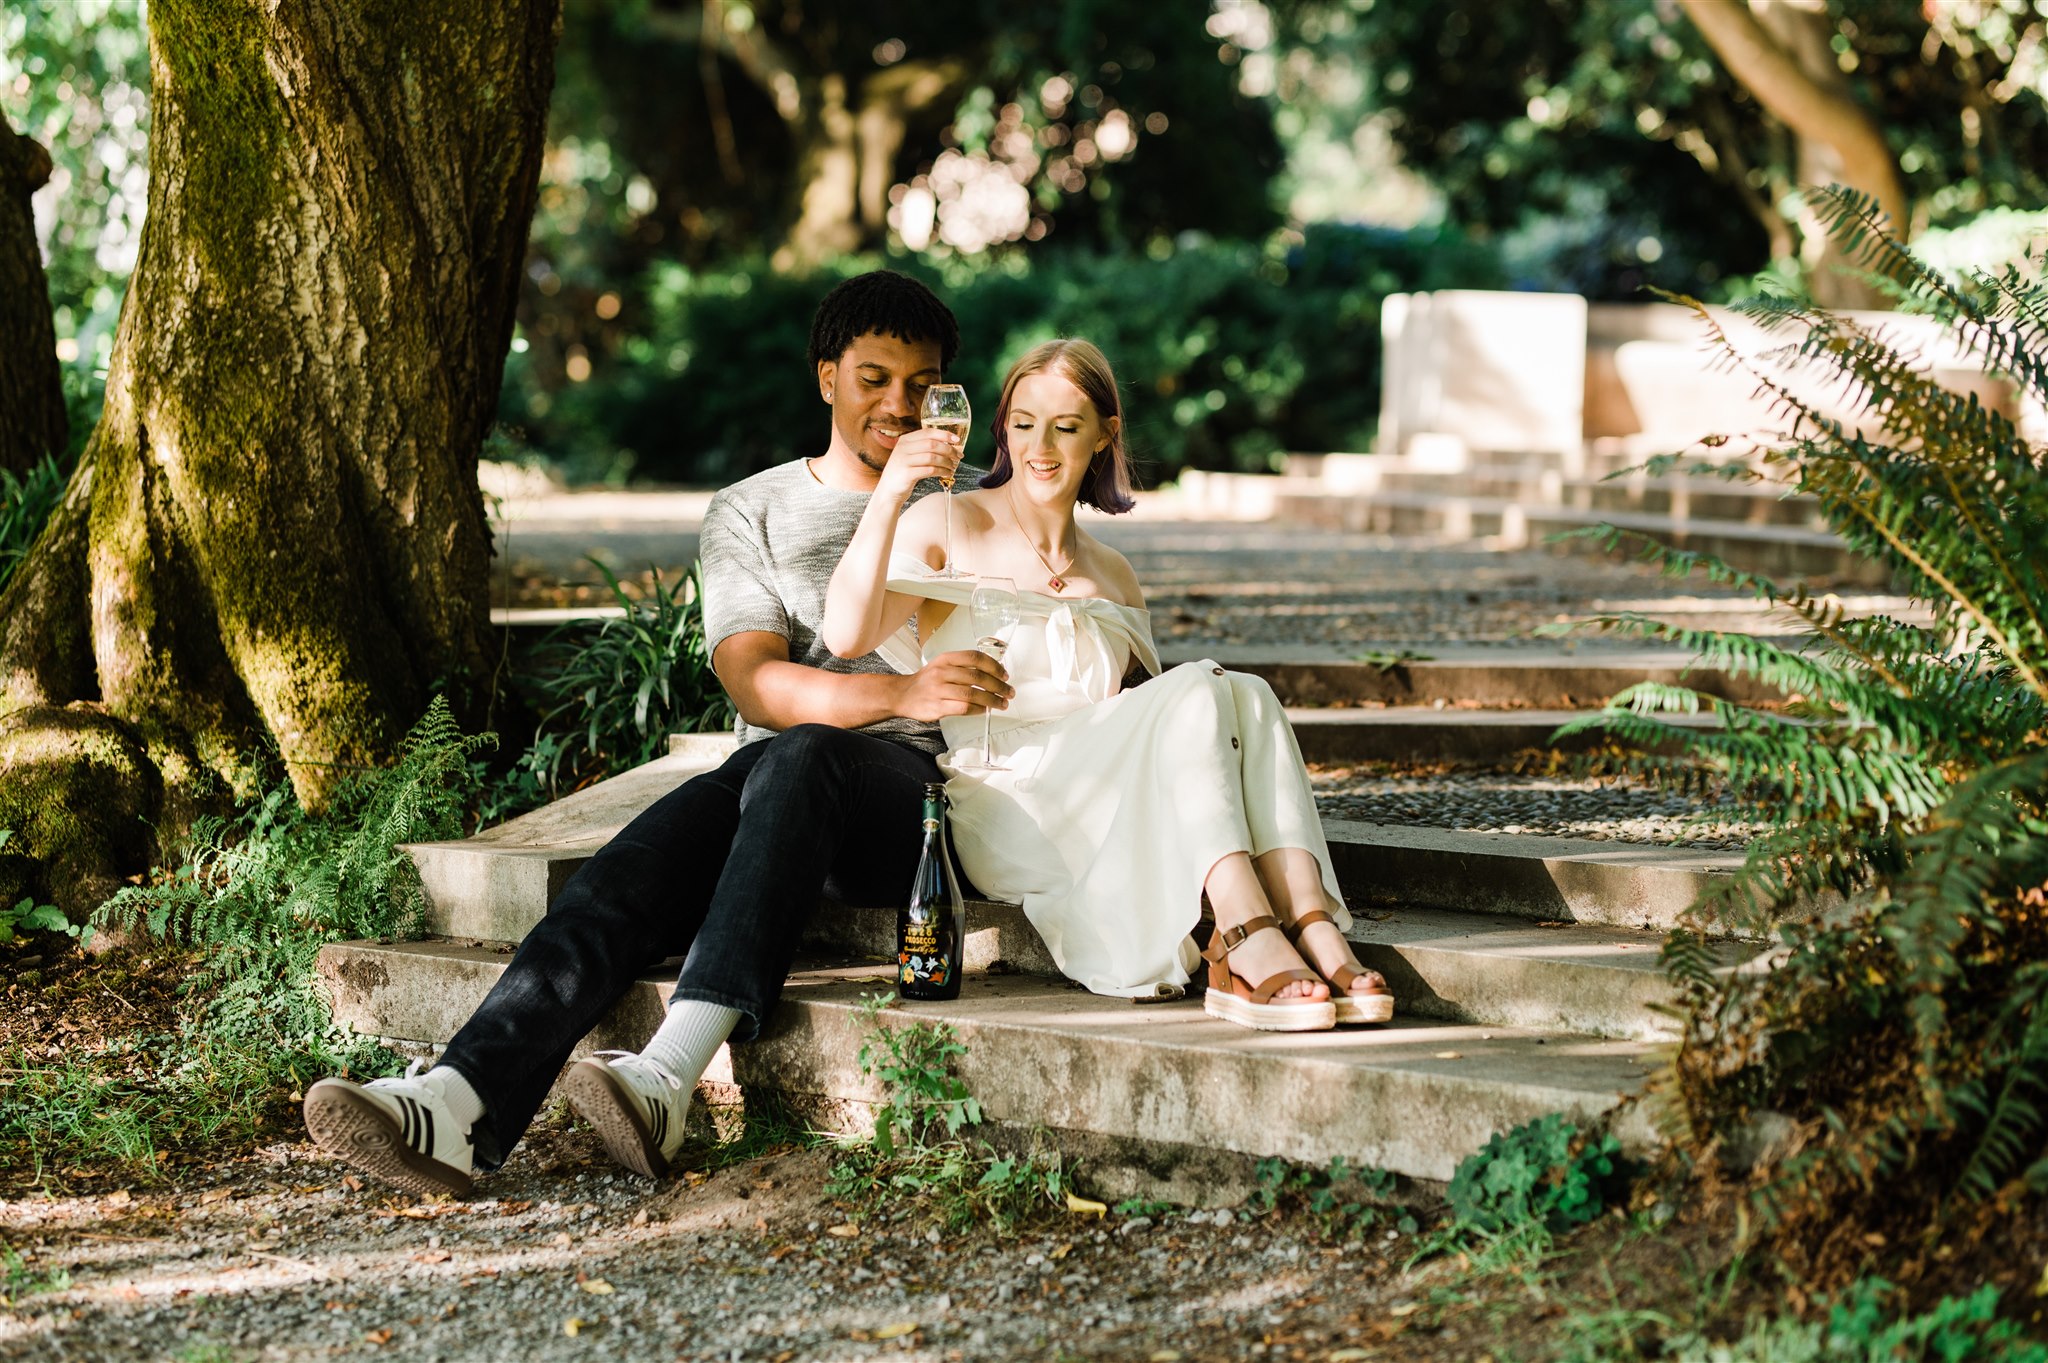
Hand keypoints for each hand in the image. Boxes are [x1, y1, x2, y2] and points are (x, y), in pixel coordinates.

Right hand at [877, 426, 963, 501]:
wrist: (888, 491)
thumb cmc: (903, 473)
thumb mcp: (909, 456)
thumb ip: (923, 448)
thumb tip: (949, 446)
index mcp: (905, 440)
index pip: (928, 432)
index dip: (944, 434)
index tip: (957, 440)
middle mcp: (903, 448)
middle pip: (932, 444)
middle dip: (949, 450)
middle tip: (959, 456)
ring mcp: (904, 461)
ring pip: (932, 457)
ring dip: (946, 462)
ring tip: (952, 467)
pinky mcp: (907, 474)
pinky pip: (929, 470)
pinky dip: (942, 471)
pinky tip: (947, 474)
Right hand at [895, 649, 1011, 720]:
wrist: (902, 695)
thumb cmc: (927, 681)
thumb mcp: (942, 665)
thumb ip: (963, 667)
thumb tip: (993, 673)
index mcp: (945, 659)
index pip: (975, 658)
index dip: (994, 666)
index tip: (1004, 674)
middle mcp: (942, 672)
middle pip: (977, 677)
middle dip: (998, 685)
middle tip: (1009, 692)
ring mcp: (939, 690)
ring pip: (973, 694)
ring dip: (992, 700)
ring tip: (1002, 703)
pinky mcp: (938, 707)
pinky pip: (964, 708)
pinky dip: (978, 709)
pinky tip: (985, 710)